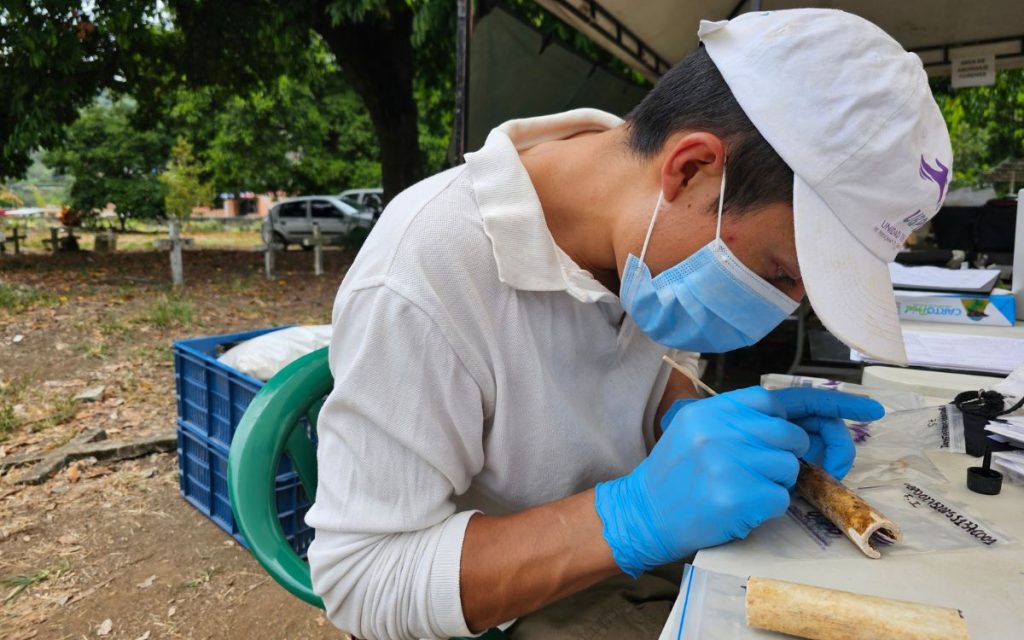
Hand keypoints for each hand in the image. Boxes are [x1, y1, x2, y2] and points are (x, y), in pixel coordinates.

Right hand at [596, 387, 882, 577]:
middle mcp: (721, 430)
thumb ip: (743, 423)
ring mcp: (728, 462)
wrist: (641, 513)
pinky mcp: (735, 497)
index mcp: (715, 410)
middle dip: (789, 457)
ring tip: (738, 489)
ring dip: (774, 485)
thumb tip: (804, 430)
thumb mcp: (699, 431)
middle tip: (764, 471)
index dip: (831, 403)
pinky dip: (765, 508)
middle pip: (791, 438)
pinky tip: (735, 507)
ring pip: (789, 470)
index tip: (869, 411)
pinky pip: (779, 499)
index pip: (783, 399)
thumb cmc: (676, 475)